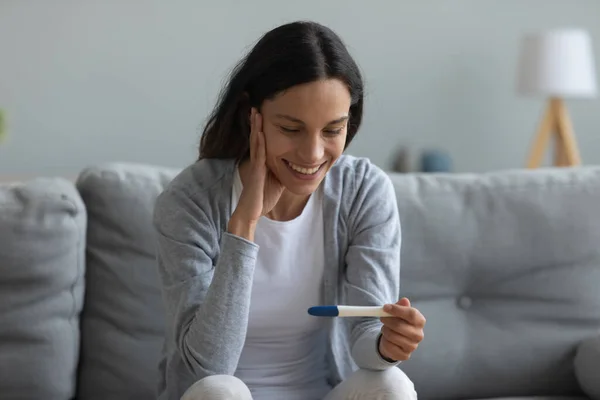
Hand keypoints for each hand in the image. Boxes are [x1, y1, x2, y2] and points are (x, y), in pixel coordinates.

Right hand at [229, 108, 284, 238]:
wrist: (252, 212)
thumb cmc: (263, 198)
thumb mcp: (278, 180)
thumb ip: (283, 170)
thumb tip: (295, 165)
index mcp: (262, 162)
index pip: (263, 141)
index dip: (262, 128)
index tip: (263, 114)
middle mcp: (257, 161)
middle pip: (257, 137)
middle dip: (256, 122)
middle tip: (256, 107)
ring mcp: (255, 165)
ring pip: (256, 143)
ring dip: (256, 127)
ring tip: (255, 112)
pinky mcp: (256, 172)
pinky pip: (259, 155)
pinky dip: (259, 143)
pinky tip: (260, 132)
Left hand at [378, 297, 425, 361]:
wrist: (395, 339)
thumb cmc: (398, 322)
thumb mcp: (398, 312)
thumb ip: (400, 306)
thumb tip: (404, 300)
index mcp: (419, 321)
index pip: (412, 314)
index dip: (397, 310)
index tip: (385, 307)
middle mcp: (419, 334)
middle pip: (400, 326)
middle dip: (387, 321)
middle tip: (381, 317)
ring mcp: (413, 346)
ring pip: (392, 336)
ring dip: (385, 331)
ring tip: (385, 329)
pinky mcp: (405, 355)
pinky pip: (390, 347)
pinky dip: (385, 342)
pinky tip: (387, 339)